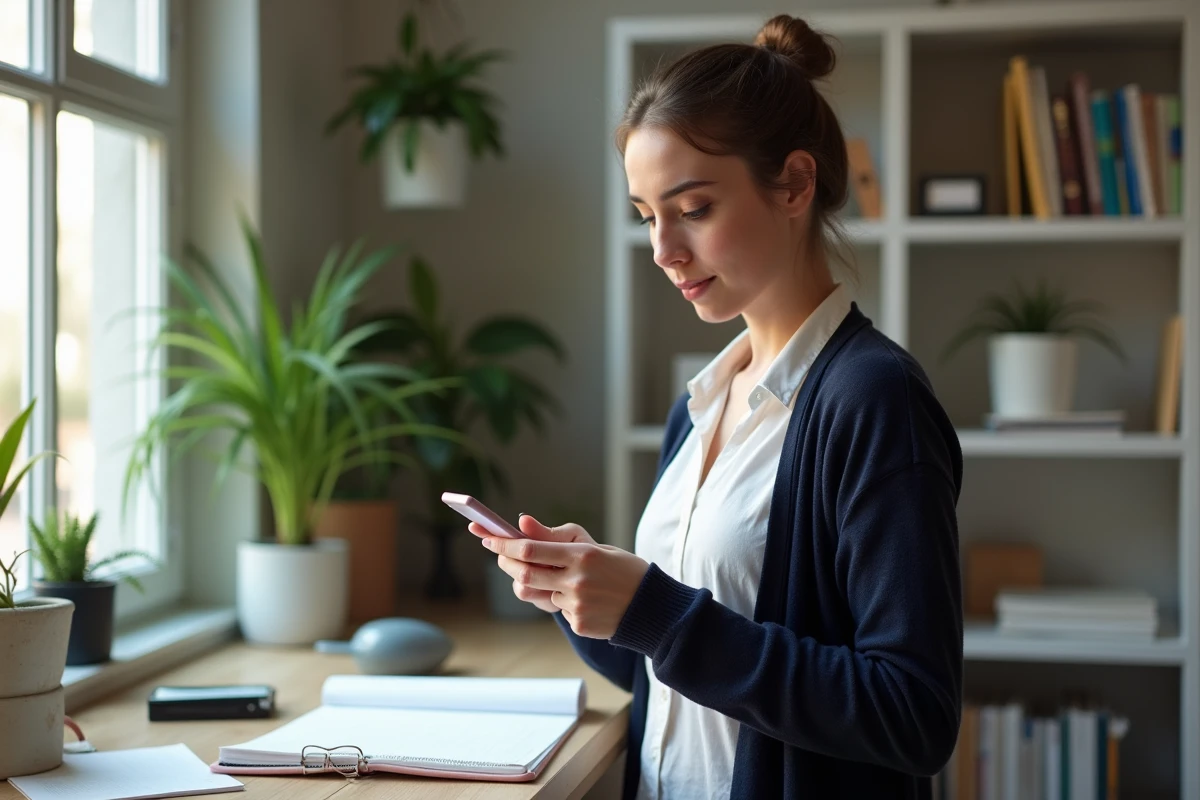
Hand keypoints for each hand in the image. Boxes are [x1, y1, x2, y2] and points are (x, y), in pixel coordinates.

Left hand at [470, 515, 649, 638]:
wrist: (651, 607)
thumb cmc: (623, 570)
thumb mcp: (594, 547)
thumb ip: (556, 537)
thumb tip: (522, 522)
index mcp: (582, 556)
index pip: (530, 549)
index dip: (504, 544)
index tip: (487, 538)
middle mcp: (577, 580)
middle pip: (524, 574)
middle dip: (506, 563)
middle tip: (501, 554)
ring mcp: (576, 605)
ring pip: (539, 594)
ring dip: (538, 585)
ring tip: (558, 578)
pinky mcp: (578, 623)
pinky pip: (557, 610)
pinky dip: (562, 602)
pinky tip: (585, 600)